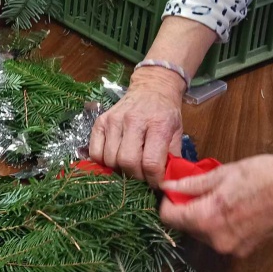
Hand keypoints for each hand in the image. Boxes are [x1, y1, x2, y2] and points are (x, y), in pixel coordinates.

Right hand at [89, 68, 184, 185]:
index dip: (153, 180)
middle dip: (135, 177)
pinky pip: (95, 151)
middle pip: (127, 162)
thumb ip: (173, 158)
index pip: (150, 162)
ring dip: (119, 170)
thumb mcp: (177, 132)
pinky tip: (113, 159)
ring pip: (110, 159)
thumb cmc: (166, 112)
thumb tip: (169, 183)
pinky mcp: (100, 121)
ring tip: (129, 167)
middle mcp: (133, 121)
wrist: (152, 87)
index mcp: (157, 124)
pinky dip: (103, 161)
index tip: (156, 184)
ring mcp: (114, 120)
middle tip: (142, 177)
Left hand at [159, 153, 272, 257]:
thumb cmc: (263, 176)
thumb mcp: (221, 174)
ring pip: (203, 234)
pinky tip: (231, 209)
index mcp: (206, 219)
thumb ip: (191, 184)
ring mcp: (231, 249)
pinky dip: (219, 226)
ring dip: (203, 218)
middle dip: (186, 209)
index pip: (169, 218)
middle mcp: (216, 240)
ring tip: (219, 198)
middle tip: (198, 190)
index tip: (173, 191)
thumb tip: (169, 186)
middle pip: (186, 228)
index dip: (167, 203)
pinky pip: (220, 239)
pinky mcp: (245, 251)